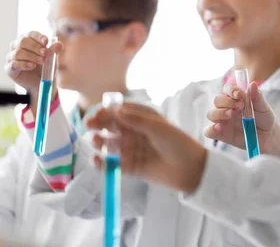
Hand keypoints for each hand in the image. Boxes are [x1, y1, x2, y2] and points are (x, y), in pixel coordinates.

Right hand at [4, 32, 62, 112]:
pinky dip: (24, 64)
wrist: (41, 82)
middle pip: (23, 41)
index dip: (38, 37)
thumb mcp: (52, 58)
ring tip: (42, 61)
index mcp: (28, 40)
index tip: (46, 41)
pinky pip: (14, 64)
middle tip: (46, 53)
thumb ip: (54, 50)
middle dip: (36, 47)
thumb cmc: (45, 66)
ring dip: (32, 56)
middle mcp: (17, 46)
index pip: (31, 34)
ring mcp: (12, 57)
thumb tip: (60, 44)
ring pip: (18, 52)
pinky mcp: (9, 68)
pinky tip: (32, 66)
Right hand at [86, 102, 206, 192]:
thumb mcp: (158, 128)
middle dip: (99, 125)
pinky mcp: (131, 167)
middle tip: (89, 125)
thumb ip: (136, 120)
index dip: (108, 111)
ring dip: (100, 142)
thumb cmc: (177, 143)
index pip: (121, 111)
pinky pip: (114, 164)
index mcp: (143, 118)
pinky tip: (97, 160)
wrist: (190, 170)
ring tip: (96, 141)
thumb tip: (116, 110)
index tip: (97, 113)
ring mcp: (132, 149)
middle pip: (112, 127)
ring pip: (111, 144)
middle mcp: (135, 132)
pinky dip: (103, 163)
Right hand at [205, 82, 279, 161]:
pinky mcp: (221, 134)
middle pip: (217, 100)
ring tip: (232, 115)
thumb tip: (253, 84)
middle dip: (227, 102)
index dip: (231, 90)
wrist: (269, 137)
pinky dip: (211, 129)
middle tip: (240, 107)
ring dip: (219, 113)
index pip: (227, 89)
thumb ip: (257, 97)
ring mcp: (223, 121)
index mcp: (236, 98)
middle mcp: (227, 107)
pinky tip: (220, 128)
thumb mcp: (264, 107)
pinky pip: (209, 131)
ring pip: (211, 114)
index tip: (239, 94)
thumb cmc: (265, 118)